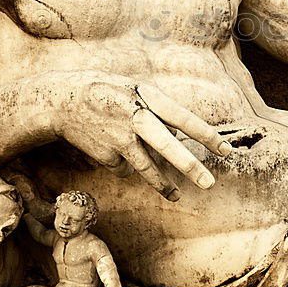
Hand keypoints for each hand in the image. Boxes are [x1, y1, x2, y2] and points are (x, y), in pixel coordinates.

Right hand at [56, 72, 231, 200]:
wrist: (62, 101)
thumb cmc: (108, 92)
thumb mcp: (136, 90)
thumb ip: (158, 111)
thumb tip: (178, 138)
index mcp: (147, 96)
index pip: (183, 117)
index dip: (206, 135)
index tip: (226, 151)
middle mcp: (134, 117)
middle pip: (167, 146)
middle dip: (189, 166)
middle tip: (210, 184)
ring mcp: (119, 138)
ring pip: (147, 167)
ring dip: (163, 184)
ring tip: (176, 195)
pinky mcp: (105, 155)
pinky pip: (126, 166)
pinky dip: (126, 163)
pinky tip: (113, 149)